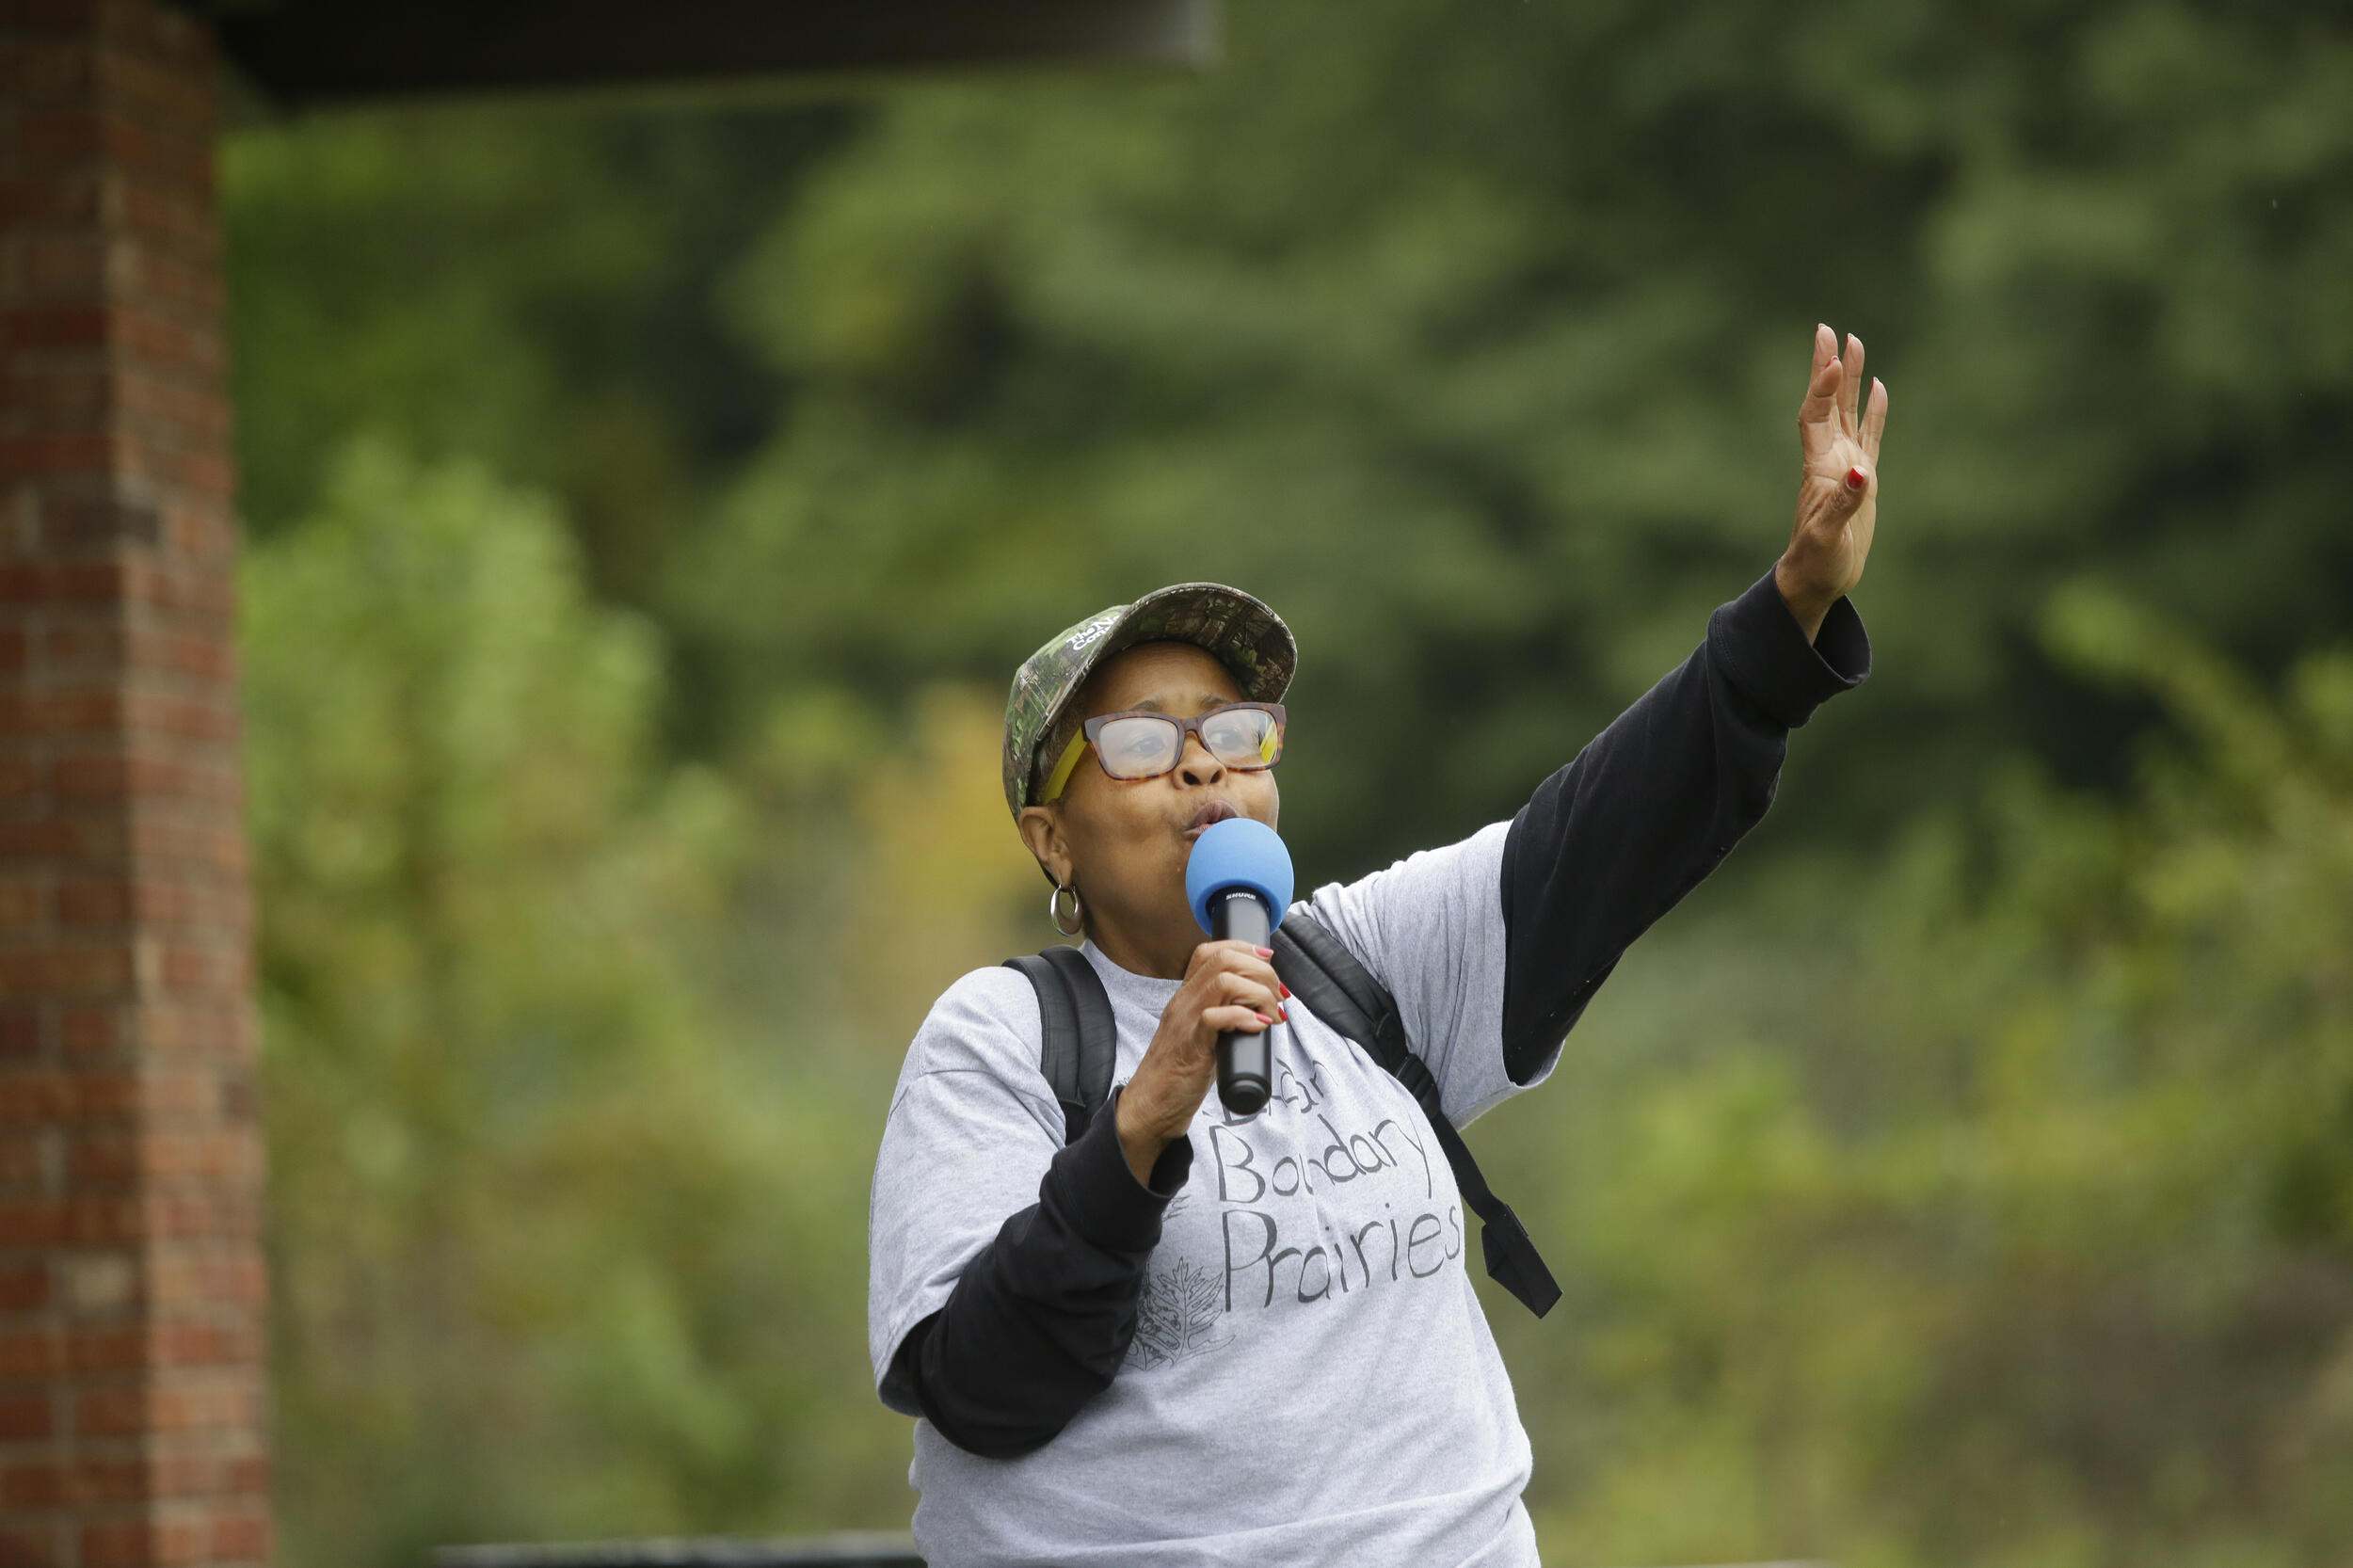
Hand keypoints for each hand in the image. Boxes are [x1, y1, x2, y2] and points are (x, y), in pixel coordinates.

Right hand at [1115, 940, 1285, 1182]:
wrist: (1150, 1107)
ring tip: (1272, 1015)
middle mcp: (1183, 1002)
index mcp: (1185, 997)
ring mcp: (1185, 1022)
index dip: (1243, 948)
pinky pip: (1216, 1017)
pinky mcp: (1190, 1046)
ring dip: (1259, 993)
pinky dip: (1244, 1017)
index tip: (1268, 961)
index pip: (1208, 951)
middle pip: (1223, 960)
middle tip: (1278, 997)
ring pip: (1223, 981)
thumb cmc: (1180, 1075)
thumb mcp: (1200, 1037)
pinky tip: (1259, 1028)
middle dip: (1262, 972)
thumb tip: (1261, 1013)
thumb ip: (1221, 1019)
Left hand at [1779, 322, 1889, 628]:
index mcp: (1818, 467)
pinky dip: (1874, 409)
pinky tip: (1879, 386)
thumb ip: (1843, 505)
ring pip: (1848, 410)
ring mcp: (1846, 464)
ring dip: (1850, 378)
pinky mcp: (1862, 476)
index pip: (1816, 416)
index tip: (1831, 362)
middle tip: (1828, 330)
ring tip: (1855, 342)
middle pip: (1827, 402)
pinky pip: (1869, 432)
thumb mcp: (1828, 537)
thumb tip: (1860, 473)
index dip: (1822, 389)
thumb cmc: (1818, 562)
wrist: (1818, 579)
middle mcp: (1829, 458)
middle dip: (1828, 367)